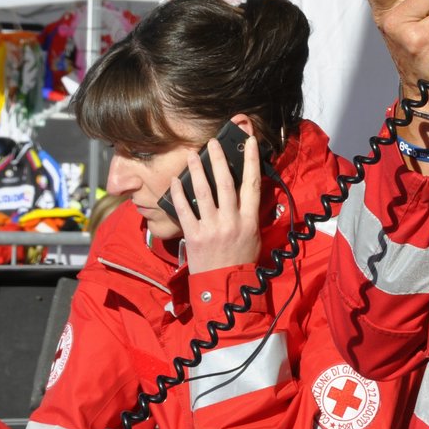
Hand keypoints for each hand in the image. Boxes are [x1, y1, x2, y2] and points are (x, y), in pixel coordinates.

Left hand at [171, 127, 261, 275]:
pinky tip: (175, 181)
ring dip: (197, 171)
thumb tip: (243, 190)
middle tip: (212, 142)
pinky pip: (184, 209)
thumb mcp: (253, 236)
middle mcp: (231, 220)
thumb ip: (248, 213)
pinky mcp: (194, 236)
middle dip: (218, 159)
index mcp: (249, 220)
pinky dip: (178, 193)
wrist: (226, 285)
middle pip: (225, 182)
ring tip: (192, 155)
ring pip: (203, 192)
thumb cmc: (241, 260)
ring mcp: (211, 228)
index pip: (252, 183)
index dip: (251, 160)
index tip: (248, 142)